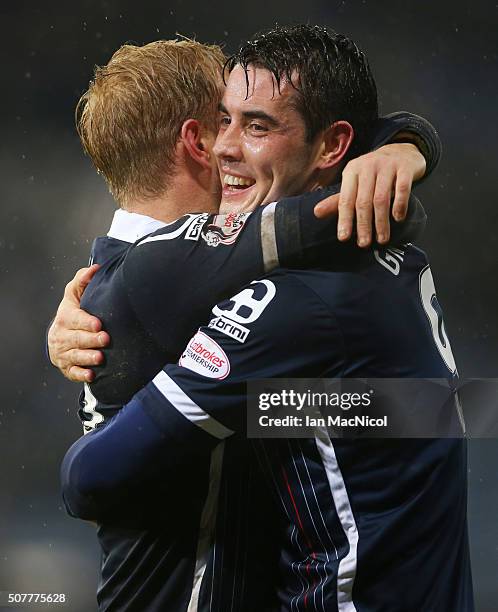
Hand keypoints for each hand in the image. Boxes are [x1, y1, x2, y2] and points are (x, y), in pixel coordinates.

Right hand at [48, 265, 109, 382]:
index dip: (86, 322)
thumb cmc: (73, 312)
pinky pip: (73, 372)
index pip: (75, 319)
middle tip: (105, 339)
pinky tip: (91, 375)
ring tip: (100, 358)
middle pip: (76, 339)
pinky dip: (81, 374)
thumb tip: (94, 269)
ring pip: (75, 356)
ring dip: (87, 357)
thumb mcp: (75, 294)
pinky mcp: (67, 367)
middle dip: (91, 340)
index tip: (99, 324)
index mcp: (65, 317)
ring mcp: (64, 352)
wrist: (60, 334)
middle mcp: (62, 335)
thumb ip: (82, 281)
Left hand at [313, 143, 425, 245]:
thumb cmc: (374, 172)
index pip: (345, 199)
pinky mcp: (405, 167)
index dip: (344, 219)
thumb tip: (316, 213)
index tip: (343, 238)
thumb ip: (338, 200)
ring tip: (381, 238)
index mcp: (352, 171)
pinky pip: (402, 188)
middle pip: (363, 201)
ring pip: (382, 198)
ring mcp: (387, 165)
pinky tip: (398, 218)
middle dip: (363, 224)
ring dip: (381, 221)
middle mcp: (368, 166)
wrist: (402, 151)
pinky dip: (400, 205)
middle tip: (364, 243)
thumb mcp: (355, 182)